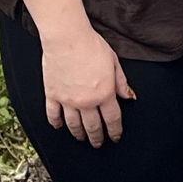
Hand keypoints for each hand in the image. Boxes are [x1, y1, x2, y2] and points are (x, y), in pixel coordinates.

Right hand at [42, 24, 133, 145]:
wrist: (67, 38)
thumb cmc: (91, 46)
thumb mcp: (113, 62)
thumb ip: (121, 82)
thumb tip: (129, 97)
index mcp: (104, 93)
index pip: (112, 119)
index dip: (115, 131)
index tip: (115, 137)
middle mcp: (86, 101)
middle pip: (93, 127)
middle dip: (97, 138)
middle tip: (98, 143)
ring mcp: (68, 100)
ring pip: (74, 125)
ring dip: (79, 134)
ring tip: (82, 138)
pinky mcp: (53, 94)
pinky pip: (53, 115)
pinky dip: (56, 123)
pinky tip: (59, 127)